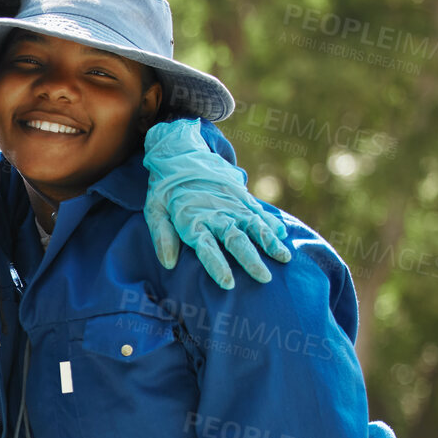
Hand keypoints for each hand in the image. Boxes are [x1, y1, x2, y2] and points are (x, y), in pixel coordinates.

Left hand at [142, 119, 292, 289]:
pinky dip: (270, 222)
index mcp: (192, 220)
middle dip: (251, 260)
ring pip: (254, 225)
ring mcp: (231, 203)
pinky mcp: (240, 195)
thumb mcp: (153, 210)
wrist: (179, 153)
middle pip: (236, 240)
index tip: (228, 283)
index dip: (217, 266)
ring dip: (269, 243)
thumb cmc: (164, 189)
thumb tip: (168, 263)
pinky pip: (258, 210)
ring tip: (284, 259)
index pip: (206, 248)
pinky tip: (281, 235)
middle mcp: (215, 213)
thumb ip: (161, 236)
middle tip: (265, 278)